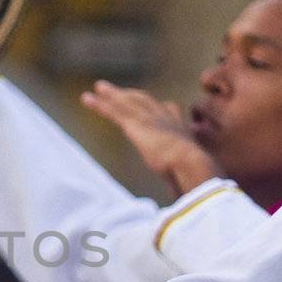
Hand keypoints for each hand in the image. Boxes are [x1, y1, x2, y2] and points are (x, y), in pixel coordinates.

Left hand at [81, 80, 220, 196]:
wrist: (191, 163)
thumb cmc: (194, 174)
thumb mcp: (189, 173)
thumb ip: (182, 178)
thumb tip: (181, 194)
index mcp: (179, 128)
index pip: (168, 111)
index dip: (159, 107)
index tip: (158, 104)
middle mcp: (164, 118)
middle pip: (144, 101)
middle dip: (131, 95)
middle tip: (119, 92)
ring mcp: (149, 118)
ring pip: (126, 102)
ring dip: (111, 94)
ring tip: (99, 87)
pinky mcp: (135, 124)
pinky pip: (113, 111)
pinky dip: (99, 104)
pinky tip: (87, 99)